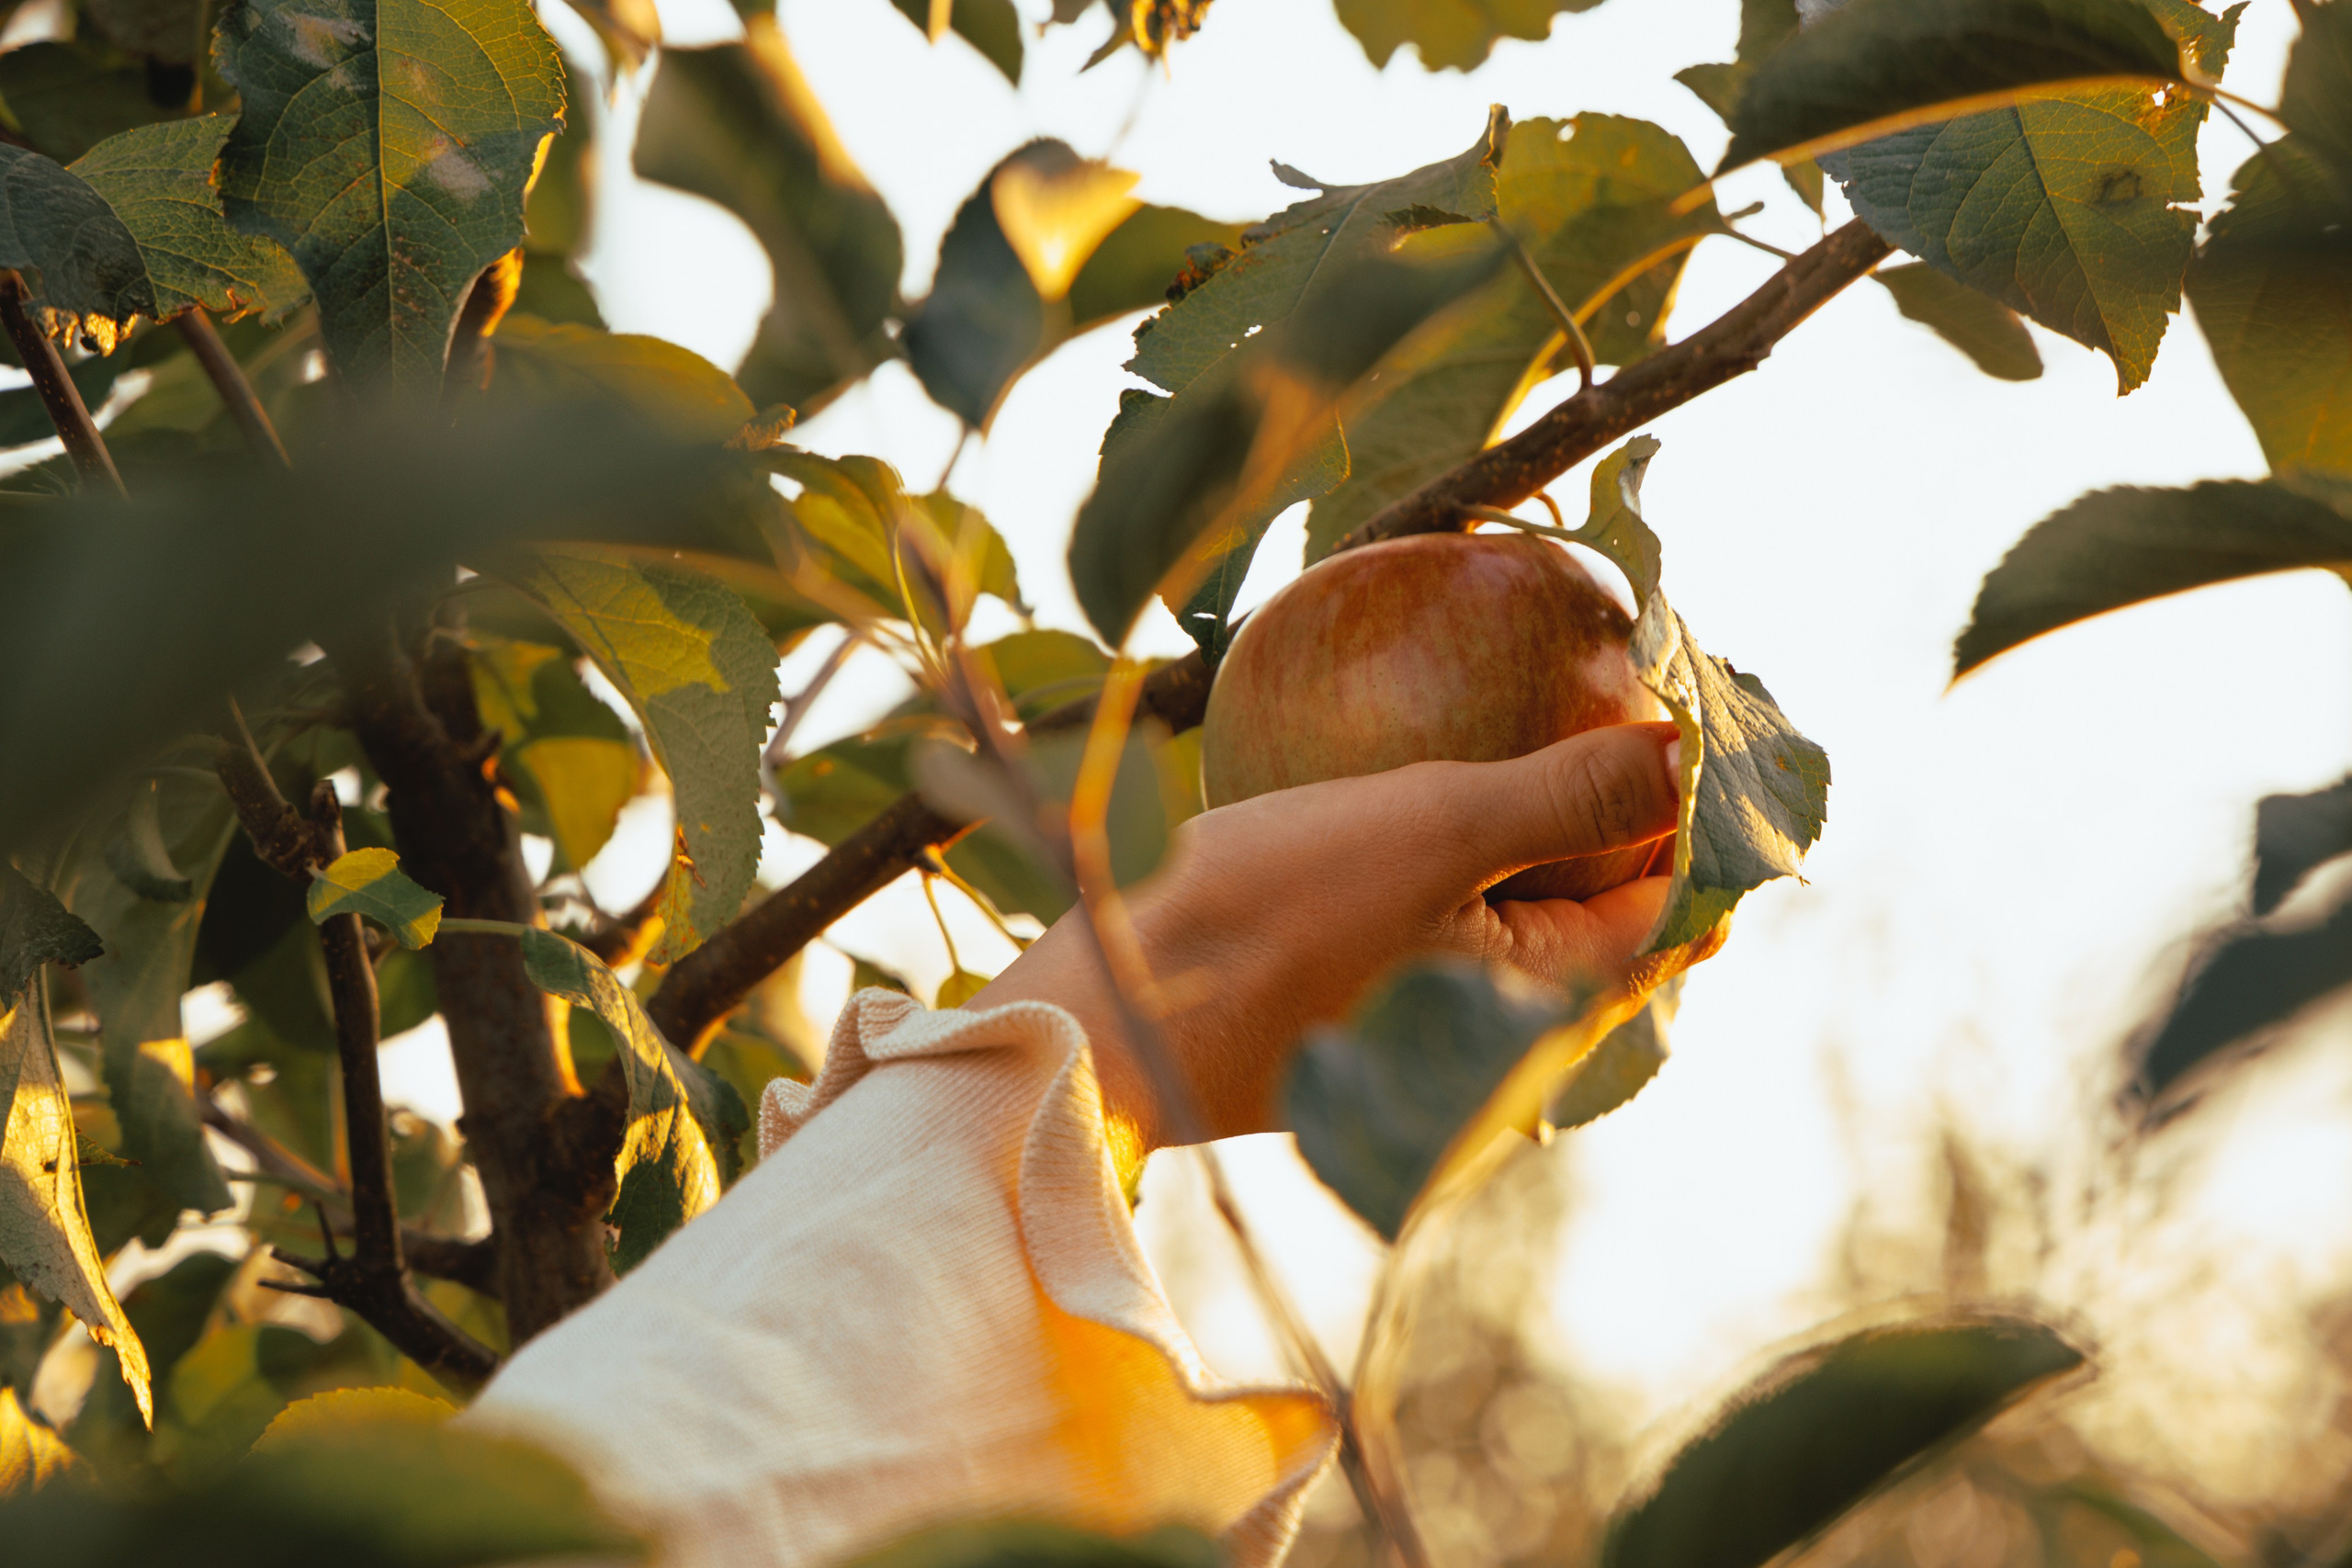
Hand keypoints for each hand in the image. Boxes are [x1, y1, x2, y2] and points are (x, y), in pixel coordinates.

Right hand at [966, 721, 1721, 1167]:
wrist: (1107, 1016)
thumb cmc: (1270, 920)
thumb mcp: (1433, 829)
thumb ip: (1572, 795)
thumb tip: (1684, 754)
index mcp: (1546, 1012)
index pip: (1669, 909)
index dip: (1691, 817)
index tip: (1683, 718)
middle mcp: (1500, 1042)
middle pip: (1601, 921)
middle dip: (1620, 826)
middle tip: (1618, 714)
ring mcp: (1426, 1035)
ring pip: (1519, 927)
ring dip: (1537, 843)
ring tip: (1537, 742)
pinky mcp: (1361, 1014)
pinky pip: (1440, 932)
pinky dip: (1455, 867)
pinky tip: (1421, 799)